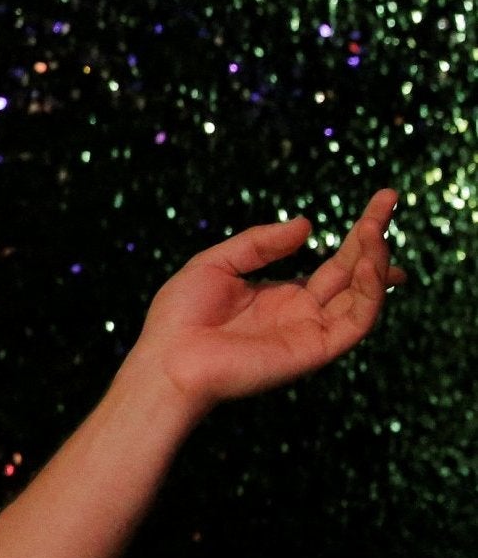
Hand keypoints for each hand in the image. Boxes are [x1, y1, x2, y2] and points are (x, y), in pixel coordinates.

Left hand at [129, 188, 405, 412]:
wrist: (168, 359)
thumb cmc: (180, 317)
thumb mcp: (216, 264)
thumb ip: (259, 243)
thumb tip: (306, 224)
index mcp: (280, 294)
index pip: (333, 262)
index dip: (358, 235)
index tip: (383, 200)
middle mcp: (302, 313)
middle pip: (353, 272)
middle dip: (374, 238)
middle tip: (390, 197)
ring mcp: (311, 331)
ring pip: (362, 295)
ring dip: (375, 260)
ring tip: (376, 229)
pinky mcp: (316, 349)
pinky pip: (356, 320)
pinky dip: (369, 292)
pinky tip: (368, 263)